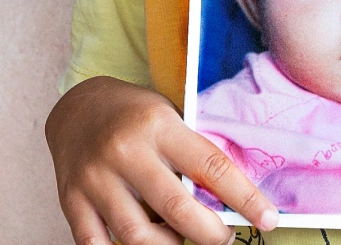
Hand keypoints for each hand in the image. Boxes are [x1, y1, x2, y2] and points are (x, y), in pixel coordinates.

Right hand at [45, 76, 278, 244]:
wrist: (76, 108)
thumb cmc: (134, 114)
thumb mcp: (167, 116)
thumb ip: (189, 153)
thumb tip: (225, 200)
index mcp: (158, 124)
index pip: (210, 166)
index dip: (244, 197)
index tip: (269, 219)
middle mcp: (126, 151)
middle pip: (176, 209)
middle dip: (209, 234)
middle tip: (224, 236)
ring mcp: (96, 179)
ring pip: (139, 237)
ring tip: (180, 238)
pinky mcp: (72, 201)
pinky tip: (146, 243)